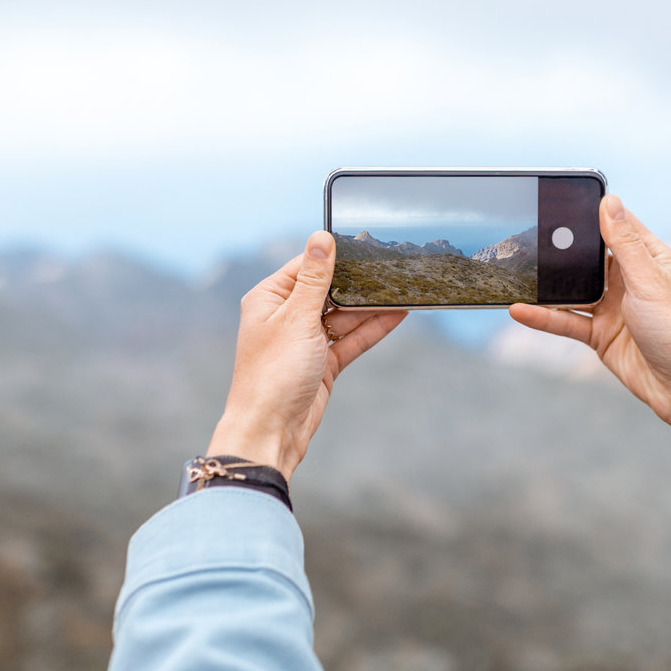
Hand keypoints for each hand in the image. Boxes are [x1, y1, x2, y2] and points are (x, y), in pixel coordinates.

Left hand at [207, 231, 406, 479]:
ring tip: (402, 289)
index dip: (334, 257)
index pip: (305, 266)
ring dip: (370, 306)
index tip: (366, 245)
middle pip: (328, 290)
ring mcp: (305, 341)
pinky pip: (350, 339)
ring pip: (343, 316)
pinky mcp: (322, 363)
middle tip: (391, 267)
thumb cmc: (273, 374)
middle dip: (357, 283)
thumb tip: (321, 238)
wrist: (271, 431)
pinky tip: (396, 315)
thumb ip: (314, 278)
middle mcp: (285, 317)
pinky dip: (372, 329)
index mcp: (269, 299)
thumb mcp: (297, 318)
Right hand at [510, 195, 670, 426]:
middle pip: (589, 258)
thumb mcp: (650, 281)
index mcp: (650, 260)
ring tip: (517, 273)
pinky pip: (566, 321)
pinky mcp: (600, 335)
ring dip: (548, 285)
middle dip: (562, 249)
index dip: (593, 213)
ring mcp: (613, 308)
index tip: (562, 199)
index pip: (618, 226)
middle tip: (528, 236)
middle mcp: (630, 281)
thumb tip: (610, 202)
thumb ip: (625, 244)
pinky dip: (543, 317)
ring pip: (572, 290)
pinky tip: (520, 310)